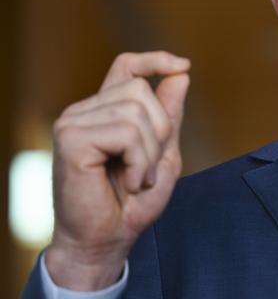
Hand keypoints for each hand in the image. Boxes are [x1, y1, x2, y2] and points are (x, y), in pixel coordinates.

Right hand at [45, 51, 190, 290]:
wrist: (106, 241)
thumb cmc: (131, 203)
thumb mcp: (162, 154)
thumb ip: (169, 116)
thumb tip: (180, 75)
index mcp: (105, 112)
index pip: (126, 66)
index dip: (154, 60)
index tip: (182, 66)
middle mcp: (85, 111)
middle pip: (140, 89)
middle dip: (159, 130)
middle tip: (147, 168)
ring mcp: (73, 122)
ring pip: (136, 112)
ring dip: (149, 153)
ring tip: (138, 178)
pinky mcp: (71, 139)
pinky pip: (126, 133)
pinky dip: (139, 161)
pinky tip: (129, 182)